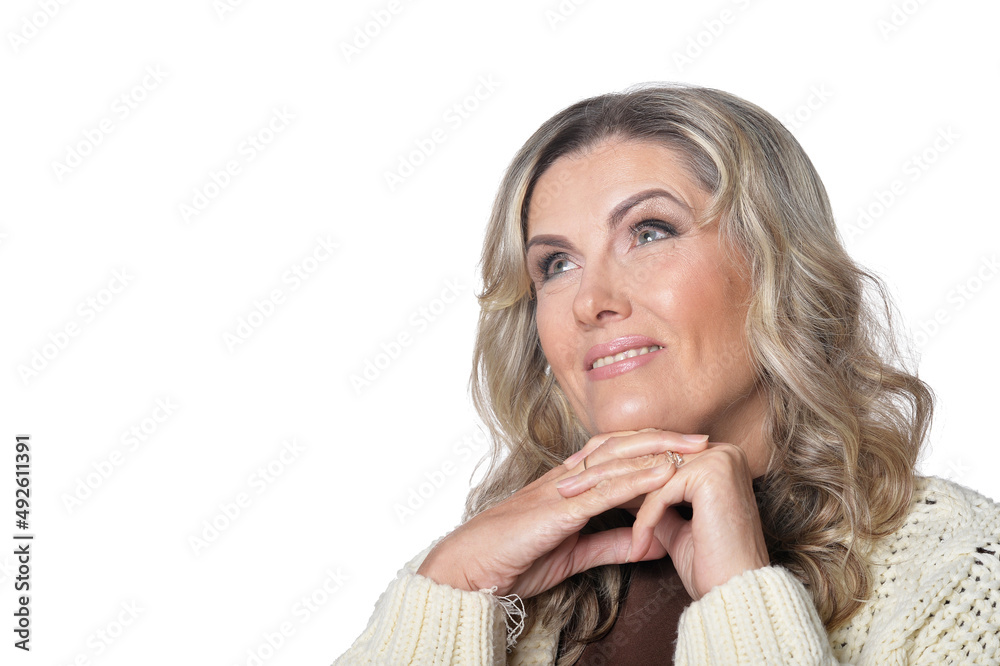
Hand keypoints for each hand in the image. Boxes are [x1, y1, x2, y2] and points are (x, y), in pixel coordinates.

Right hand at [415, 429, 710, 598]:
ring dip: (658, 452)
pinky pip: (603, 491)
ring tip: (692, 449)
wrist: (471, 568)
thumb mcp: (573, 553)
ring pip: (616, 461)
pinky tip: (661, 474)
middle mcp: (566, 478)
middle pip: (621, 446)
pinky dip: (635, 480)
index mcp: (568, 484)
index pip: (615, 453)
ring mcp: (561, 490)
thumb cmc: (513, 557)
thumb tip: (651, 543)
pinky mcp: (557, 511)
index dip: (650, 446)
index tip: (685, 448)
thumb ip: (611, 544)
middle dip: (663, 439)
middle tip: (702, 438)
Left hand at [556, 432, 769, 600]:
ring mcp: (718, 459)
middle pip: (647, 462)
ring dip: (610, 494)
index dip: (614, 473)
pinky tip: (635, 546)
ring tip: (578, 509)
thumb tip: (630, 495)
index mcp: (714, 457)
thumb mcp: (675, 527)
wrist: (740, 595)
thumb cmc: (712, 567)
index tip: (579, 486)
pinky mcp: (711, 475)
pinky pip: (661, 494)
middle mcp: (720, 451)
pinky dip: (643, 521)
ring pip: (649, 475)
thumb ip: (656, 505)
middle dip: (604, 480)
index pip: (652, 458)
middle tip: (567, 493)